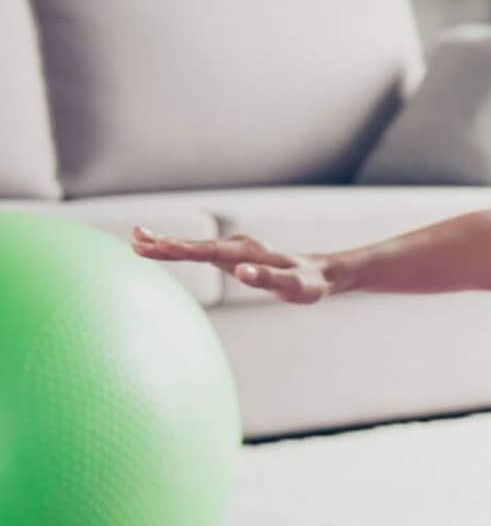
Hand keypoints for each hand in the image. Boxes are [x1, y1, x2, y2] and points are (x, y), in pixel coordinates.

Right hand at [132, 226, 331, 303]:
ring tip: (137, 241)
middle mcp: (238, 247)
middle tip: (134, 240)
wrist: (320, 273)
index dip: (184, 249)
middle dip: (165, 244)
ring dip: (167, 245)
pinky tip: (164, 248)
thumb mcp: (293, 285)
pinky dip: (181, 249)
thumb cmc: (308, 283)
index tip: (159, 246)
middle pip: (196, 245)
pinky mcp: (233, 256)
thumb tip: (242, 272)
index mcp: (247, 252)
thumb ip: (268, 278)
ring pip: (196, 246)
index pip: (209, 251)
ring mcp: (234, 250)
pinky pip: (202, 251)